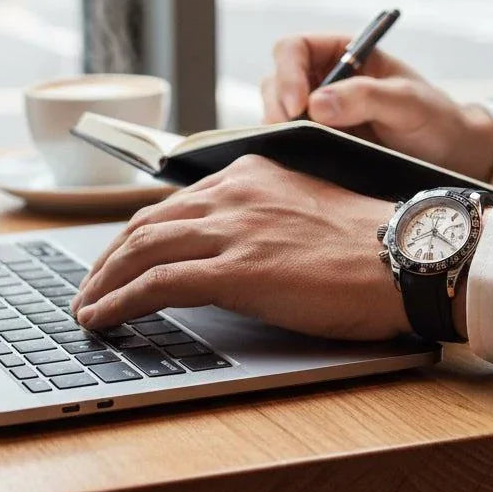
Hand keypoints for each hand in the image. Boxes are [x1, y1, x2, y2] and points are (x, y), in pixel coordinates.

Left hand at [70, 154, 413, 339]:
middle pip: (146, 223)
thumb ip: (262, 217)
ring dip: (103, 281)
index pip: (174, 202)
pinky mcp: (237, 269)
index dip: (137, 233)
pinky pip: (158, 283)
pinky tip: (102, 318)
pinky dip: (120, 302)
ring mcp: (234, 228)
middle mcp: (234, 192)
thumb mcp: (305, 211)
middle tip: (90, 286)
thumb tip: (230, 248)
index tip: (119, 256)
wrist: (405, 258)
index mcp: (251, 173)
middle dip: (108, 258)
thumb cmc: (367, 244)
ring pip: (142, 249)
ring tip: (87, 308)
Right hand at [261, 34, 492, 181]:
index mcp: (343, 55)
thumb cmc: (435, 119)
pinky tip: (305, 164)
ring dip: (282, 132)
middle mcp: (324, 80)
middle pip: (276, 82)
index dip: (287, 73)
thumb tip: (316, 104)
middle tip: (293, 135)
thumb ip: (366, 97)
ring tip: (302, 151)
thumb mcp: (408, 103)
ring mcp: (318, 115)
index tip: (297, 106)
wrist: (452, 157)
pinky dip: (289, 152)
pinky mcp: (318, 145)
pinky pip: (290, 145)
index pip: (294, 49)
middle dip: (278, 107)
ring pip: (278, 115)